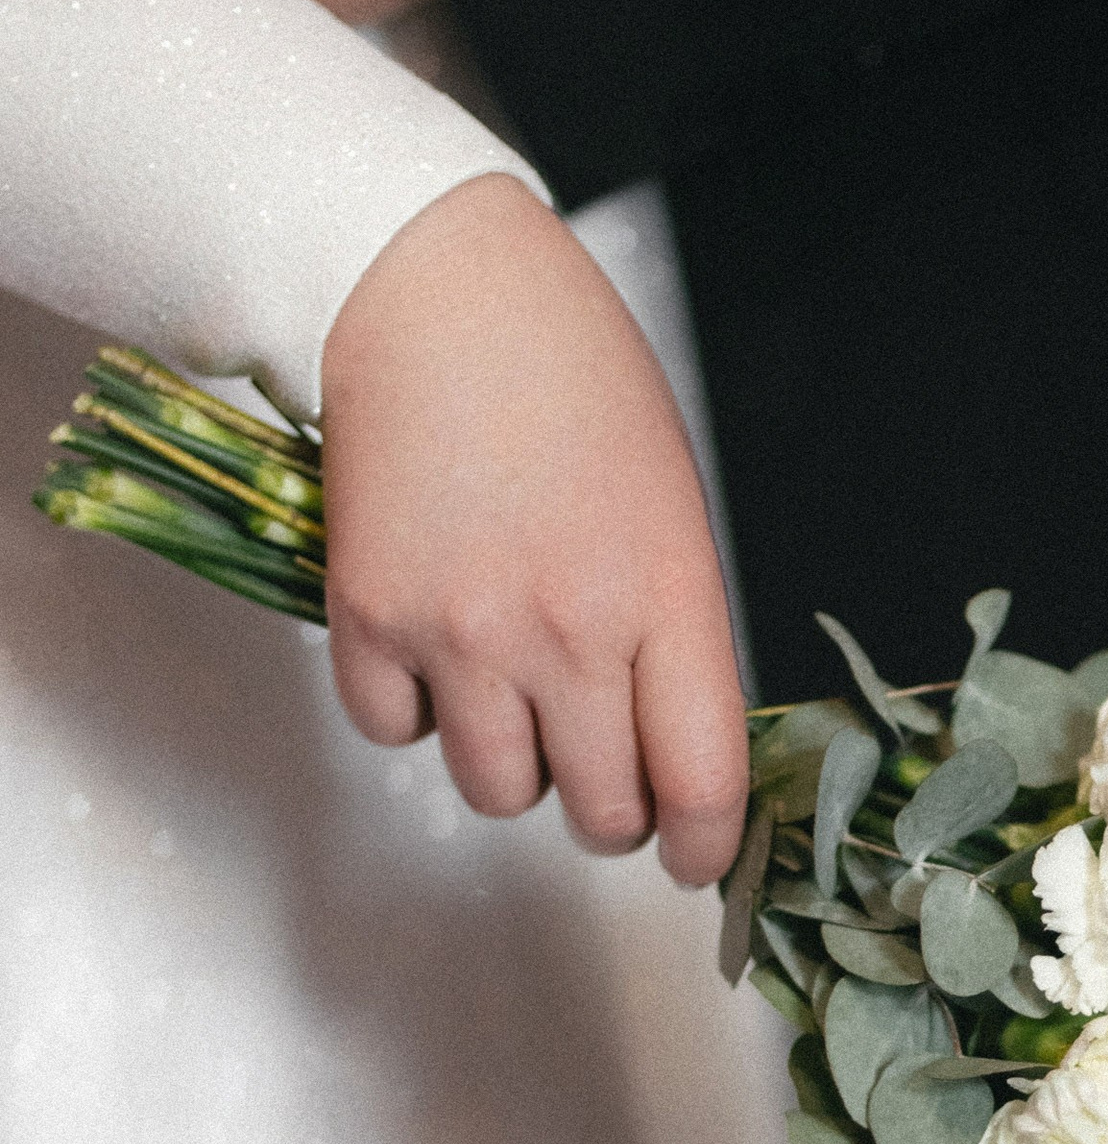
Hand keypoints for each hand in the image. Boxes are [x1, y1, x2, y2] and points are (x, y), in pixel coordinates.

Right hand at [320, 175, 749, 883]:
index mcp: (666, 597)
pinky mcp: (369, 618)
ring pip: (500, 794)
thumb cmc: (571, 379)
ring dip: (515, 765)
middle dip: (611, 807)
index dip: (701, 846)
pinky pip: (395, 734)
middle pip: (602, 813)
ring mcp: (462, 632)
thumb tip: (678, 752)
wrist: (436, 287)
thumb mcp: (670, 505)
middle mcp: (567, 631)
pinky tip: (433, 643)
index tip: (692, 857)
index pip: (701, 785)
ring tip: (514, 689)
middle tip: (602, 762)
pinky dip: (415, 712)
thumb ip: (676, 633)